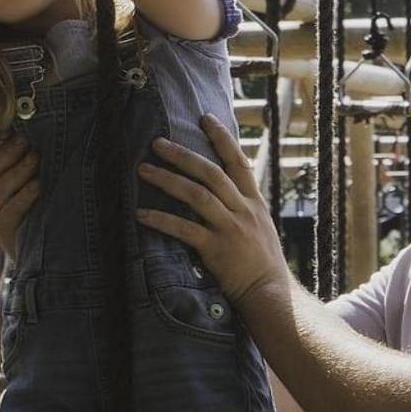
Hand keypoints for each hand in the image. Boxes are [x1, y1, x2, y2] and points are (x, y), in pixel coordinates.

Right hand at [0, 134, 37, 257]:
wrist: (43, 244)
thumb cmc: (38, 202)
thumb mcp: (29, 174)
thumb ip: (22, 155)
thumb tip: (24, 129)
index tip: (11, 130)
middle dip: (9, 153)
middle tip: (28, 143)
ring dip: (19, 171)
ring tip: (36, 159)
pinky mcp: (1, 230)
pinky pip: (9, 210)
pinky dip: (23, 196)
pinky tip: (37, 186)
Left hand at [134, 115, 292, 307]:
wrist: (270, 293)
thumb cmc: (263, 264)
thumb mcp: (260, 228)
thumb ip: (243, 207)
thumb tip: (224, 191)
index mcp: (254, 202)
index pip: (239, 162)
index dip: (222, 138)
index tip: (205, 118)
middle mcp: (244, 210)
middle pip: (211, 173)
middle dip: (183, 155)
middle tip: (157, 143)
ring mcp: (231, 229)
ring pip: (196, 195)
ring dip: (167, 180)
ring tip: (143, 170)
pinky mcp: (216, 249)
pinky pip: (184, 230)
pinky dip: (161, 220)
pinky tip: (141, 214)